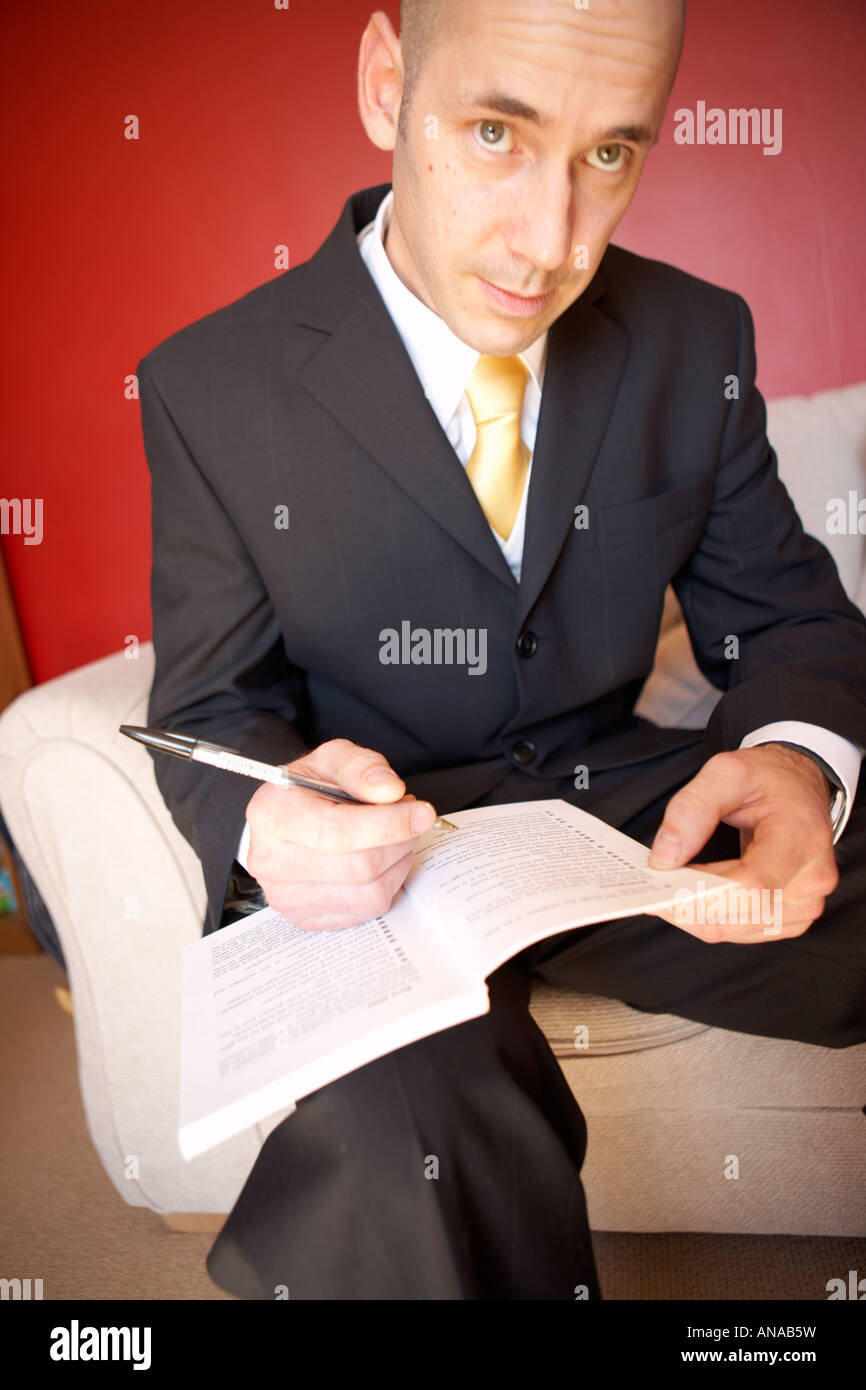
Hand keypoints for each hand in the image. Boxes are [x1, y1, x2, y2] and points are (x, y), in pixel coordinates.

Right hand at [245, 739, 436, 929]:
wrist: (283, 819)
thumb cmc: (308, 790)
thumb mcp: (332, 759)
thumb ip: (361, 767)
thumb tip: (389, 791)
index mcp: (272, 816)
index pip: (338, 832)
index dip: (389, 824)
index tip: (421, 813)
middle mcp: (271, 862)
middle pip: (360, 866)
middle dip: (399, 840)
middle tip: (411, 819)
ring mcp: (285, 896)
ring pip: (369, 894)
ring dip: (397, 863)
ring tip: (394, 837)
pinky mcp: (305, 918)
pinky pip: (366, 911)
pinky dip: (386, 884)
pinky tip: (381, 861)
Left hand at [646, 745, 838, 942]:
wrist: (799, 788)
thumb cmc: (770, 780)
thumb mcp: (727, 772)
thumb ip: (692, 809)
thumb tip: (664, 858)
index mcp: (801, 839)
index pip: (752, 886)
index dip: (701, 894)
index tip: (661, 882)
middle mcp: (810, 879)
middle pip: (737, 913)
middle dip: (687, 901)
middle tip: (651, 881)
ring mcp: (805, 903)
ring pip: (732, 928)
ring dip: (694, 910)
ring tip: (670, 882)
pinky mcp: (792, 917)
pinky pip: (738, 929)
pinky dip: (709, 915)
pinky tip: (693, 890)